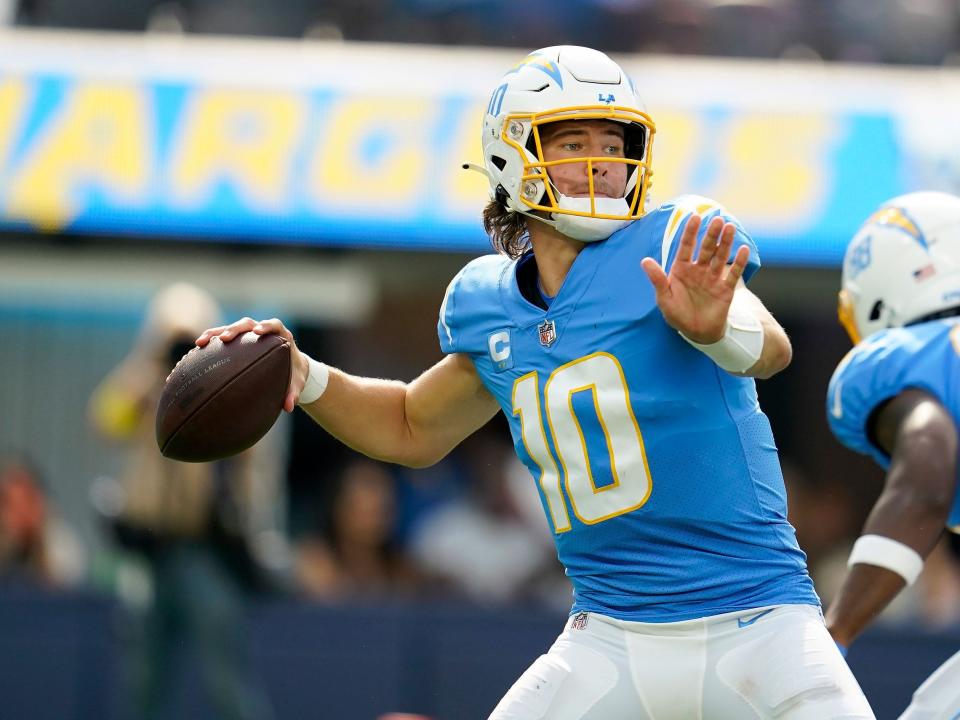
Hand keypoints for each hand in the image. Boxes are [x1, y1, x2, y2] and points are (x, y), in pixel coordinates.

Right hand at [194, 317, 308, 412]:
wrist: (291, 366)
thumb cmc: (294, 373)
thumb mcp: (297, 383)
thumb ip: (293, 393)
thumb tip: (288, 407)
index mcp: (281, 336)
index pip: (274, 325)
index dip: (266, 326)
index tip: (257, 331)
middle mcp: (262, 330)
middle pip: (247, 324)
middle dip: (235, 329)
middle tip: (224, 338)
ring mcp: (249, 334)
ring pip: (231, 328)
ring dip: (215, 333)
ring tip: (201, 342)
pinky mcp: (239, 340)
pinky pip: (222, 338)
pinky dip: (211, 342)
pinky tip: (197, 350)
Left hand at [640, 215, 749, 343]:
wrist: (696, 332)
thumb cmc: (677, 314)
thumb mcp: (664, 298)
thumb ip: (657, 279)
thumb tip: (644, 260)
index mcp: (682, 269)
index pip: (686, 247)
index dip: (690, 232)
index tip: (694, 217)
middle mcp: (698, 270)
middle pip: (706, 248)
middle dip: (711, 234)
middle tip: (718, 219)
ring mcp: (713, 278)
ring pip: (720, 257)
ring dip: (725, 243)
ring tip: (730, 227)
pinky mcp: (725, 289)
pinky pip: (733, 274)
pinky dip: (739, 263)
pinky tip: (743, 250)